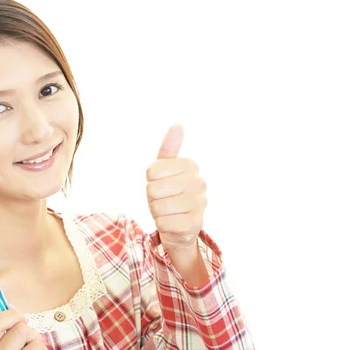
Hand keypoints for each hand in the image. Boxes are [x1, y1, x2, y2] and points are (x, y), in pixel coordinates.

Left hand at [146, 125, 206, 252]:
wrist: (179, 224)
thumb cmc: (169, 192)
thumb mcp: (165, 169)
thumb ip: (169, 148)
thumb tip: (178, 125)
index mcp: (191, 165)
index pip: (152, 171)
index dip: (150, 180)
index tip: (161, 182)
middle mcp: (200, 183)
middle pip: (153, 189)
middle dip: (152, 197)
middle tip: (162, 198)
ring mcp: (200, 204)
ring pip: (158, 206)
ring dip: (156, 211)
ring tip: (166, 210)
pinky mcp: (195, 224)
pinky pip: (164, 223)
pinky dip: (162, 224)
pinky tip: (171, 222)